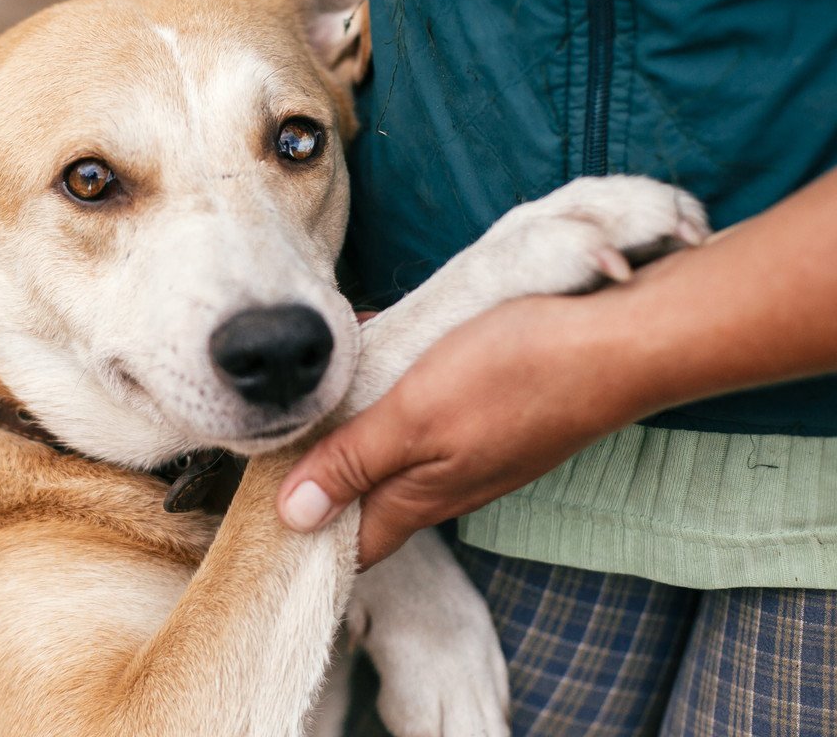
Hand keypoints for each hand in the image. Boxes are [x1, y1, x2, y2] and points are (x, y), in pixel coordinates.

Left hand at [277, 167, 836, 566]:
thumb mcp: (415, 416)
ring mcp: (478, 453)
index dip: (308, 535)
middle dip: (325, 478)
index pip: (353, 543)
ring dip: (360, 434)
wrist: (621, 342)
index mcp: (422, 496)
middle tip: (280, 440)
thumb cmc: (518, 375)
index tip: (264, 510)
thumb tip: (294, 515)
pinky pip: (431, 422)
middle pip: (372, 498)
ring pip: (401, 456)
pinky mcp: (499, 418)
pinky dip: (397, 400)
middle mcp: (450, 485)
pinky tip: (383, 356)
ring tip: (321, 395)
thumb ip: (355, 462)